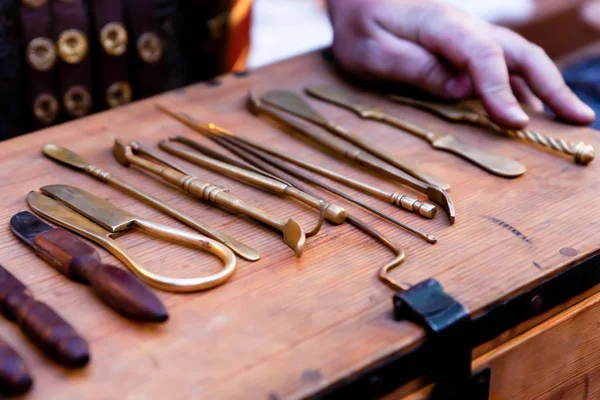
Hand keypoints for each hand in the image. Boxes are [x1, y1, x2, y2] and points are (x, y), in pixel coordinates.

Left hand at [327, 0, 595, 127]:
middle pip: (519, 52)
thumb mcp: (372, 51)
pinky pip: (503, 63)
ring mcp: (469, 35)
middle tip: (579, 119)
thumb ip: (415, 67)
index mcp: (441, 25)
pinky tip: (532, 106)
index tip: (516, 123)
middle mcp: (465, 27)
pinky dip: (524, 85)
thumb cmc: (360, 25)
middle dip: (551, 87)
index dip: (501, 91)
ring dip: (548, 86)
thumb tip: (463, 89)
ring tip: (571, 117)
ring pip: (519, 57)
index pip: (482, 56)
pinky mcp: (465, 46)